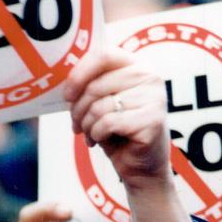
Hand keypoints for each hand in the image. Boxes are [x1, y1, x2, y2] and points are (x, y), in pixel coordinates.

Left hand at [64, 48, 168, 185]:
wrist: (139, 166)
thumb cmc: (117, 132)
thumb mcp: (100, 103)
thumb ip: (90, 87)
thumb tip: (66, 87)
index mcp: (136, 65)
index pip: (103, 54)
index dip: (79, 74)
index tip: (67, 95)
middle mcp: (149, 76)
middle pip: (96, 86)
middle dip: (78, 110)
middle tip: (77, 125)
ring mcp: (154, 97)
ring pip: (99, 107)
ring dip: (87, 125)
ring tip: (92, 133)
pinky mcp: (152, 120)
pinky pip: (108, 123)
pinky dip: (97, 135)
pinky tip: (101, 139)